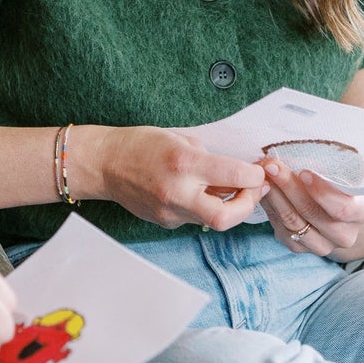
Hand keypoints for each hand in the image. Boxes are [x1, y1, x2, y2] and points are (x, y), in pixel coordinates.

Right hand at [82, 126, 267, 230]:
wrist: (105, 164)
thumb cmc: (142, 144)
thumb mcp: (182, 139)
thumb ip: (210, 159)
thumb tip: (237, 174)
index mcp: (184, 164)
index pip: (235, 177)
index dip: (255, 176)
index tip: (258, 171)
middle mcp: (178, 192)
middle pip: (227, 218)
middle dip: (248, 205)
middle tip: (253, 190)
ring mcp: (170, 212)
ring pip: (212, 220)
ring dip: (228, 206)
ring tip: (227, 188)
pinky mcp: (165, 222)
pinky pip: (195, 218)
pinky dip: (204, 207)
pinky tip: (197, 192)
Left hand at [259, 160, 363, 256]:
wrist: (339, 219)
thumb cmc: (340, 188)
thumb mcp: (344, 179)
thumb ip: (329, 171)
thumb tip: (297, 149)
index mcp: (360, 215)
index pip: (343, 208)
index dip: (322, 192)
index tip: (304, 171)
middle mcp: (343, 235)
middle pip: (311, 212)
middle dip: (288, 186)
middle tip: (271, 164)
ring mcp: (320, 245)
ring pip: (291, 220)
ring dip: (274, 194)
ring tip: (262, 174)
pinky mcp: (299, 248)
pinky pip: (279, 227)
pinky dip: (269, 206)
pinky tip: (262, 189)